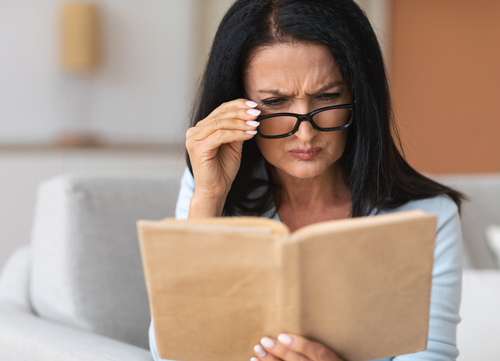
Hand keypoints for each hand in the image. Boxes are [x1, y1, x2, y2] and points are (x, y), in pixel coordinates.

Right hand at [185, 99, 260, 216]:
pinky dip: (237, 134)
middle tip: (256, 113)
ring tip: (255, 124)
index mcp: (202, 128)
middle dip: (240, 112)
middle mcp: (195, 132)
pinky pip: (220, 136)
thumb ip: (237, 130)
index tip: (254, 105)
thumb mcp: (233, 145)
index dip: (237, 105)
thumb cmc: (223, 170)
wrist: (215, 190)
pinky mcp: (198, 148)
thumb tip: (251, 115)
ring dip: (240, 122)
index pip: (220, 110)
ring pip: (220, 124)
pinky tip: (250, 134)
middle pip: (220, 115)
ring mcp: (194, 139)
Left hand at [252, 333, 343, 360]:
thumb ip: (318, 347)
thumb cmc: (331, 360)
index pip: (319, 353)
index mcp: (332, 360)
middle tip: (263, 342)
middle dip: (281, 353)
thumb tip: (291, 330)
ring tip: (255, 355)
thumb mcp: (333, 355)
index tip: (282, 335)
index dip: (301, 345)